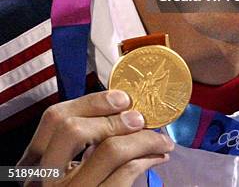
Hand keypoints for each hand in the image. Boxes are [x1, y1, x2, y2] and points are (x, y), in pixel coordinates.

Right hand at [17, 90, 173, 185]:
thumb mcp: (70, 169)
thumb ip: (84, 143)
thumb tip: (123, 109)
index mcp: (39, 162)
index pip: (54, 118)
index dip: (91, 102)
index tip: (123, 98)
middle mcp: (48, 180)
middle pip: (73, 130)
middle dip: (113, 117)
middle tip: (142, 118)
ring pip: (109, 150)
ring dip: (143, 139)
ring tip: (162, 140)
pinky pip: (124, 176)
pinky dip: (146, 160)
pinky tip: (156, 158)